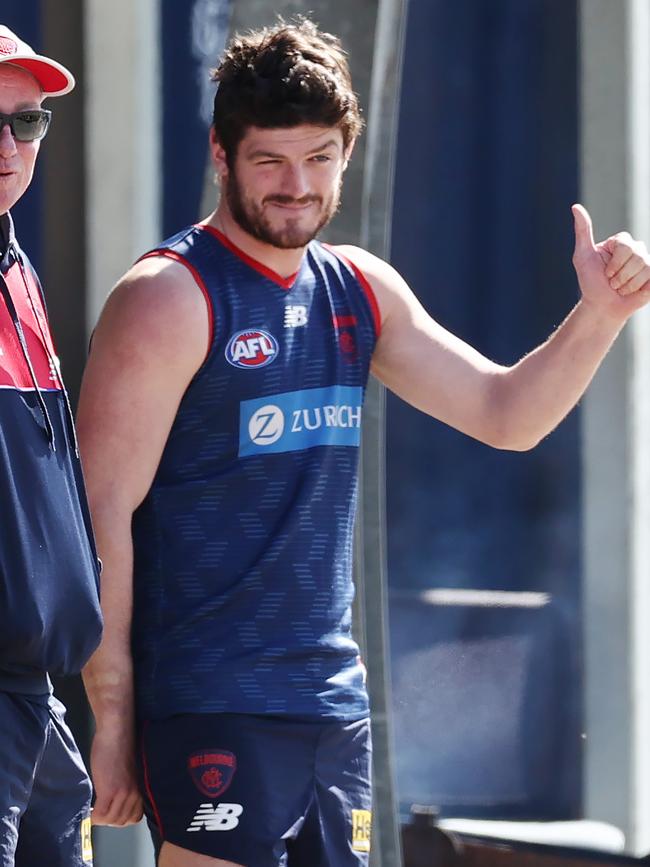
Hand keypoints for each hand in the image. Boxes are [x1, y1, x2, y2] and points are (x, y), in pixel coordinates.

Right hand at [90, 729, 142, 825]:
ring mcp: (122, 794)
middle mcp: (134, 794)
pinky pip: (100, 815)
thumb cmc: (119, 749)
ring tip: (94, 807)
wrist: (116, 733)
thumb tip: (114, 805)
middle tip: (99, 809)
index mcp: (139, 790)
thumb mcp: (127, 775)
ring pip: (110, 821)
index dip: (120, 817)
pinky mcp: (109, 791)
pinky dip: (93, 816)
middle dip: (108, 818)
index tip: (110, 812)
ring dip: (100, 817)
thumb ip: (125, 790)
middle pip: (120, 822)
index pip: (134, 819)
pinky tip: (90, 807)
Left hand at [572, 203, 649, 320]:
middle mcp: (636, 248)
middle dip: (620, 275)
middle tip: (612, 282)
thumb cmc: (591, 282)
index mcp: (620, 241)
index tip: (605, 272)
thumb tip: (575, 207)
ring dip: (627, 284)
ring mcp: (646, 261)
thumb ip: (582, 231)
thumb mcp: (582, 256)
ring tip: (620, 287)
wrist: (601, 307)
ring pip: (645, 268)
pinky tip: (632, 290)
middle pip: (636, 255)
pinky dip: (638, 288)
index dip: (614, 264)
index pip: (625, 245)